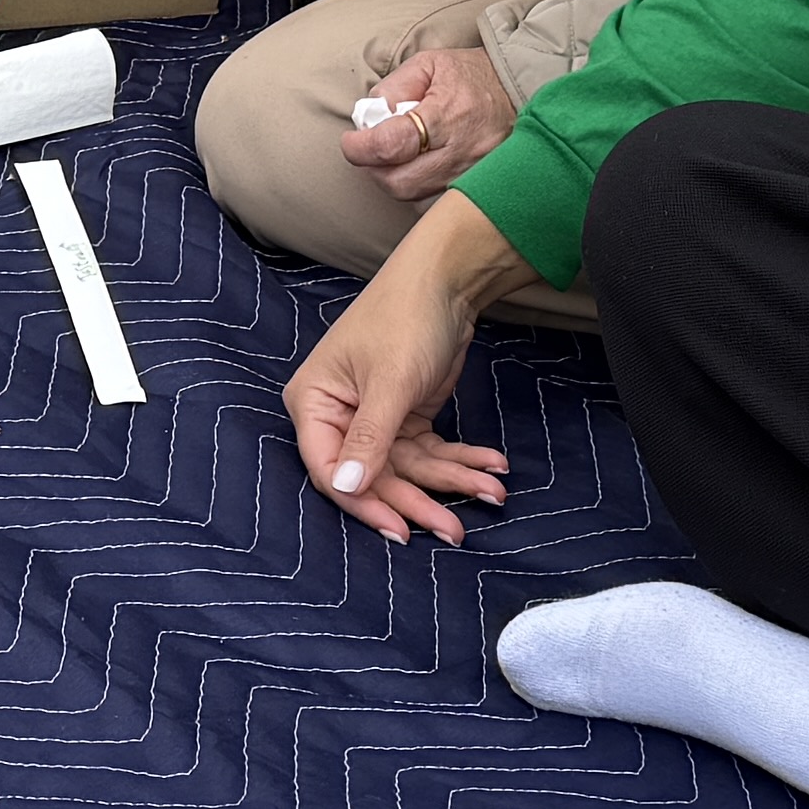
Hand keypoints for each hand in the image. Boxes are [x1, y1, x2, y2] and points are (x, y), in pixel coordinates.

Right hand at [282, 197, 525, 547]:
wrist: (448, 279)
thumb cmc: (405, 317)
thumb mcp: (390, 381)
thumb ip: (369, 438)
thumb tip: (346, 488)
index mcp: (314, 404)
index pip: (329, 469)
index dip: (364, 502)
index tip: (402, 529)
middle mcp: (338, 417)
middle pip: (375, 475)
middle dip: (420, 500)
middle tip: (455, 529)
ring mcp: (374, 419)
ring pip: (410, 468)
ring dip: (452, 479)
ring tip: (493, 492)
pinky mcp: (406, 416)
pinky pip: (431, 451)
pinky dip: (461, 458)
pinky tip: (491, 466)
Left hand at [341, 43, 507, 203]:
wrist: (523, 89)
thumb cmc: (473, 75)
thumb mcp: (430, 64)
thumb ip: (394, 87)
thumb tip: (369, 117)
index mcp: (447, 115)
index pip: (391, 145)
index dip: (360, 148)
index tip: (351, 142)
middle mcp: (463, 151)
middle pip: (400, 183)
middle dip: (374, 169)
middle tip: (371, 151)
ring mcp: (474, 175)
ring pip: (417, 198)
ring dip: (396, 180)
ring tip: (398, 156)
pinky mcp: (480, 188)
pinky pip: (437, 203)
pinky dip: (420, 190)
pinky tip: (420, 168)